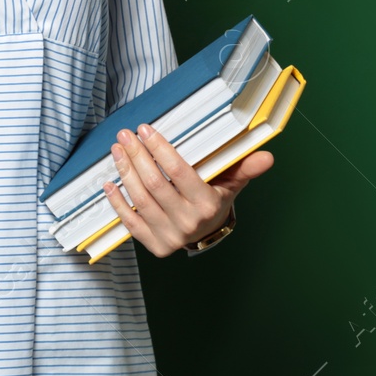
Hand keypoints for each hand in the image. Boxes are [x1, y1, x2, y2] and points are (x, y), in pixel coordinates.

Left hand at [101, 122, 273, 256]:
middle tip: (125, 135)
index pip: (179, 172)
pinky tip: (109, 183)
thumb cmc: (215, 200)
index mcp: (207, 205)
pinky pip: (130, 222)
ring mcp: (170, 236)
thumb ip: (244, 168)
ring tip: (117, 151)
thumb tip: (267, 156)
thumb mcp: (231, 183)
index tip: (145, 129)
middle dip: (137, 156)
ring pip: (140, 199)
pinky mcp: (154, 245)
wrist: (207, 233)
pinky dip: (117, 202)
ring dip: (125, 172)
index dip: (160, 149)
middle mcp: (188, 222)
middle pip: (155, 184)